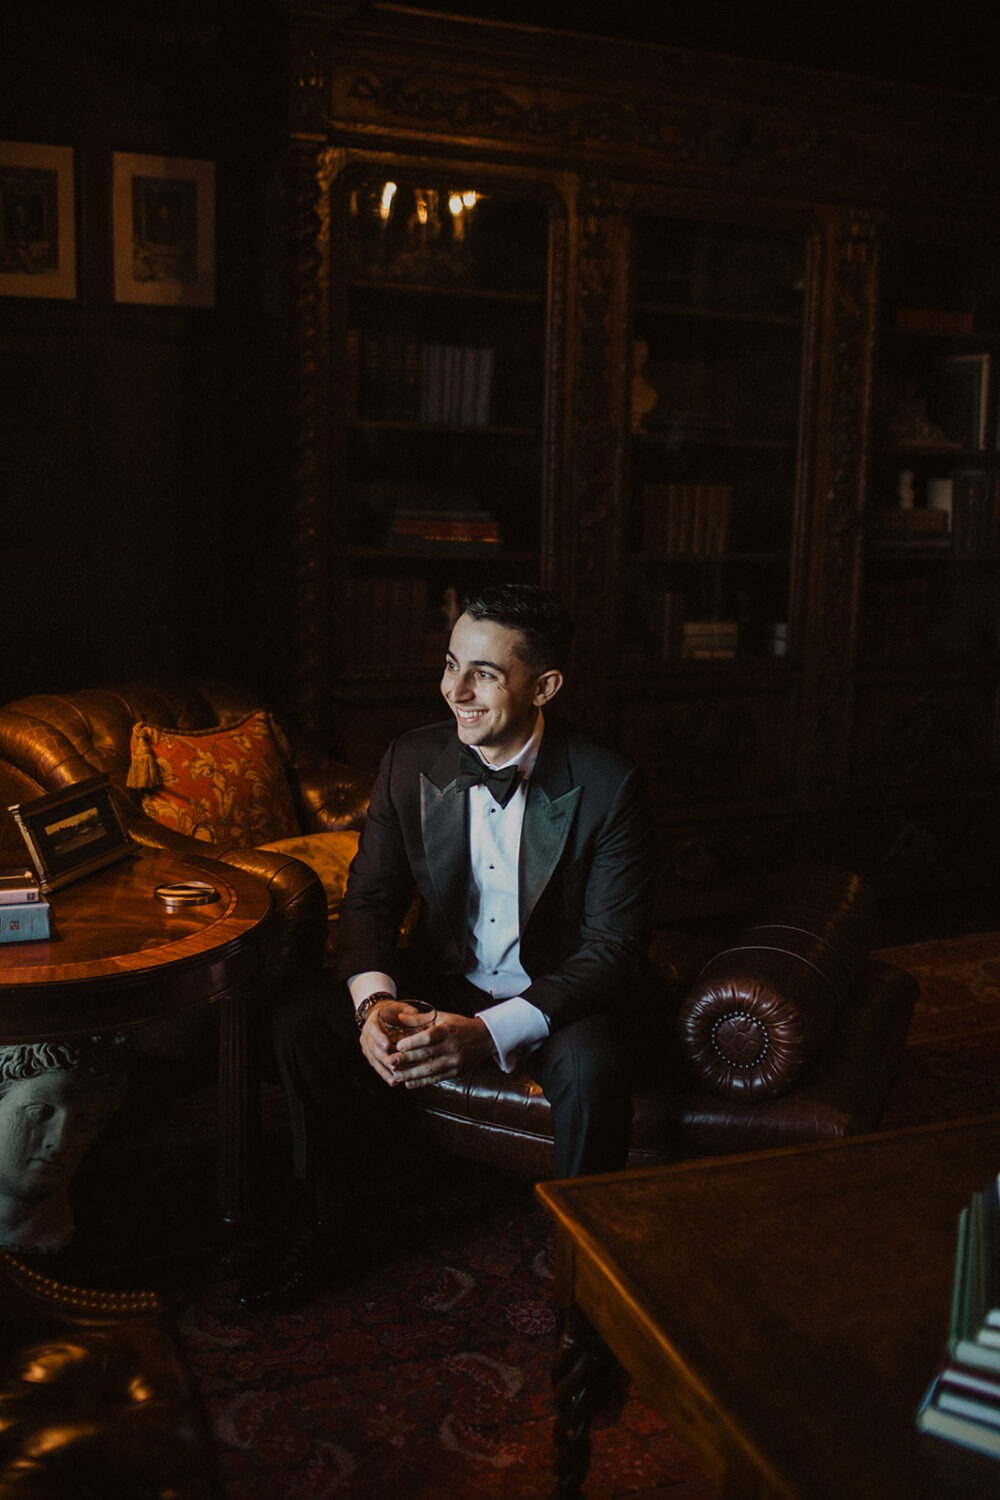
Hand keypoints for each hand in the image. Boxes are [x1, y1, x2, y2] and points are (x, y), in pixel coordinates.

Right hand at [359, 999, 433, 1083]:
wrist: (380, 1013)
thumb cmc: (395, 1011)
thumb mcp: (403, 1009)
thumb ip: (411, 1016)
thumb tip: (424, 1026)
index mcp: (373, 1021)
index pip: (374, 1029)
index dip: (380, 1037)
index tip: (387, 1045)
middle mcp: (367, 1034)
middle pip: (373, 1048)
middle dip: (384, 1058)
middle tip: (394, 1066)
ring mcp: (367, 1046)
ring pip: (374, 1060)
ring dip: (384, 1070)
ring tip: (395, 1079)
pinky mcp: (370, 1055)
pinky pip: (376, 1066)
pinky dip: (384, 1074)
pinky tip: (393, 1082)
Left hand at [364, 1002, 493, 1089]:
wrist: (485, 1038)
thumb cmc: (459, 1026)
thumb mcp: (443, 1017)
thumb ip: (420, 1019)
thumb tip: (399, 1017)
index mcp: (448, 1031)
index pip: (429, 1037)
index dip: (414, 1042)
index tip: (398, 1045)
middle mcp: (452, 1047)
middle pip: (427, 1055)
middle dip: (407, 1059)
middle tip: (391, 1062)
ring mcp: (455, 1061)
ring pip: (431, 1070)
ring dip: (412, 1074)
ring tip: (396, 1075)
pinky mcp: (456, 1072)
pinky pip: (437, 1079)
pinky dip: (422, 1082)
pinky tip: (409, 1083)